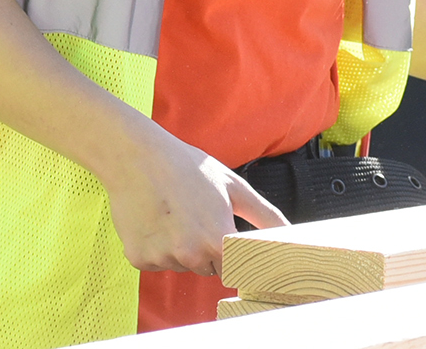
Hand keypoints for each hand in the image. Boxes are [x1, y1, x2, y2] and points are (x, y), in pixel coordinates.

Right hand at [97, 121, 287, 276]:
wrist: (136, 156)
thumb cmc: (187, 167)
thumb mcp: (232, 186)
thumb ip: (265, 215)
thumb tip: (289, 233)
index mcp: (219, 240)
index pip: (235, 268)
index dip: (229, 251)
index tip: (221, 235)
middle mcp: (192, 256)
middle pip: (207, 268)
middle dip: (205, 249)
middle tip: (193, 214)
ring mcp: (164, 259)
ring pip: (181, 264)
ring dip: (179, 248)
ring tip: (172, 212)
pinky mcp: (139, 259)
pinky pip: (156, 262)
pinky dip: (155, 247)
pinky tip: (153, 219)